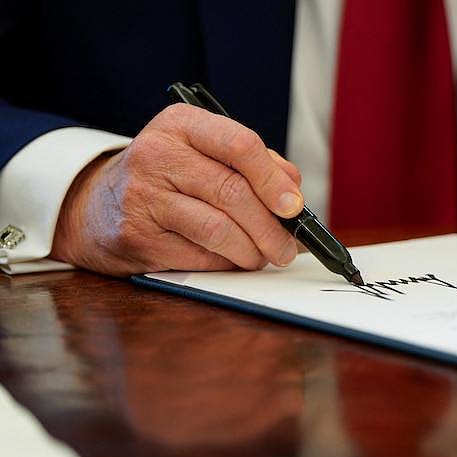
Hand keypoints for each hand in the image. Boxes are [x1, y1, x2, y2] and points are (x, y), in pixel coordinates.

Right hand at [50, 103, 303, 275]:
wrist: (95, 206)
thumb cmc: (165, 178)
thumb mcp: (202, 152)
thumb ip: (251, 165)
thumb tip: (292, 190)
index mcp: (181, 124)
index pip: (240, 145)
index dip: (274, 180)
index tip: (294, 207)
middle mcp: (157, 155)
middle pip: (234, 193)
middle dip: (271, 228)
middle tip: (287, 246)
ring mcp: (143, 197)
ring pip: (219, 230)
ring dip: (252, 251)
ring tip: (263, 256)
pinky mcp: (138, 237)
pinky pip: (200, 257)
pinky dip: (225, 264)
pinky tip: (230, 260)